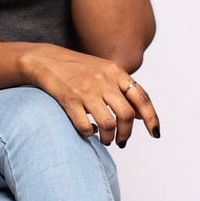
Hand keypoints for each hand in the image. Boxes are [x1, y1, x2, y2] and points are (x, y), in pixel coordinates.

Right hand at [19, 43, 160, 146]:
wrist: (45, 59)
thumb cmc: (76, 68)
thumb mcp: (104, 71)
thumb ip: (123, 89)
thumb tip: (141, 115)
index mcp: (115, 72)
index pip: (142, 98)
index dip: (152, 118)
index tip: (155, 134)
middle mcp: (103, 80)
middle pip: (126, 115)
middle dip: (126, 133)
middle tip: (121, 141)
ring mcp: (85, 89)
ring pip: (108, 124)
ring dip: (108, 138)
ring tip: (105, 139)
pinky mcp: (68, 99)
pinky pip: (85, 126)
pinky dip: (89, 133)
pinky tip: (88, 130)